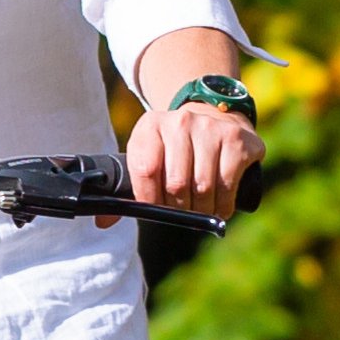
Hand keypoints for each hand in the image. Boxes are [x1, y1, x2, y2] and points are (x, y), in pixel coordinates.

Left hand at [124, 100, 257, 215]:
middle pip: (176, 184)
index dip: (149, 198)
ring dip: (202, 210)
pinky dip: (223, 205)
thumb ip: (124, 190)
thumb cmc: (174, 149)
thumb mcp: (146, 157)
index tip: (155, 208)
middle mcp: (180, 122)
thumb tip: (103, 222)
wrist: (213, 117)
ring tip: (200, 210)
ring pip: (202, 188)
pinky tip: (219, 206)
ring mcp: (211, 128)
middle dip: (178, 208)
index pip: (145, 170)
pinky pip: (227, 185)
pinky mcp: (237, 140)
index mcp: (150, 126)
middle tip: (181, 212)